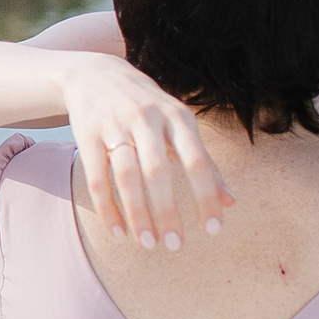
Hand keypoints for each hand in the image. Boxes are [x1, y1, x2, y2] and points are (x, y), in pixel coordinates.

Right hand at [59, 52, 232, 250]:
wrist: (95, 73)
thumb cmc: (148, 107)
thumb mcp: (180, 124)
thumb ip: (204, 161)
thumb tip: (231, 202)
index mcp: (178, 117)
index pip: (198, 161)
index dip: (206, 197)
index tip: (213, 231)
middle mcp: (147, 118)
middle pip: (158, 170)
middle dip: (168, 211)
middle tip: (175, 246)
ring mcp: (115, 125)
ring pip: (126, 175)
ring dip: (137, 213)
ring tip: (147, 243)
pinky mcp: (87, 134)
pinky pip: (96, 177)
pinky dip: (107, 207)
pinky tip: (117, 231)